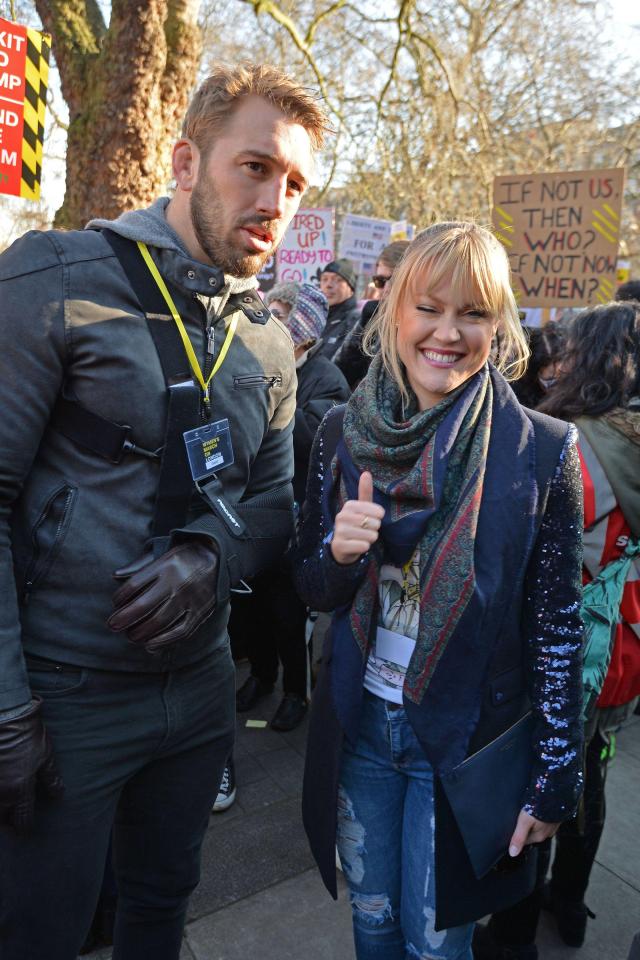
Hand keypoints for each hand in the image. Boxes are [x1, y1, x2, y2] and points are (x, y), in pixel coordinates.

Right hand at [0, 697, 63, 832]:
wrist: (5, 717)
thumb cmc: (27, 736)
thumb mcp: (46, 756)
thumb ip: (51, 779)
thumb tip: (59, 796)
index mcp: (20, 791)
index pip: (22, 820)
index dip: (25, 828)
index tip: (26, 830)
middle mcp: (1, 793)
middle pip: (2, 821)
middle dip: (8, 824)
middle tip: (13, 824)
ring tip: (5, 812)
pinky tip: (0, 796)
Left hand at [108, 541, 218, 652]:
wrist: (219, 558)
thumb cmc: (185, 557)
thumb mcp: (162, 553)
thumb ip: (139, 565)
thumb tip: (115, 575)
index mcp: (165, 566)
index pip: (134, 585)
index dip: (119, 597)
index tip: (115, 603)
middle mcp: (176, 582)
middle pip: (143, 606)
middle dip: (123, 619)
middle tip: (113, 625)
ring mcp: (189, 599)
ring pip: (159, 622)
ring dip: (140, 633)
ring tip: (131, 636)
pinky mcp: (200, 612)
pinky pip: (180, 631)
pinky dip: (163, 641)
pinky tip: (150, 645)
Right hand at [331, 471, 384, 564]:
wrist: (342, 547)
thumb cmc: (356, 525)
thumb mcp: (361, 508)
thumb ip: (364, 492)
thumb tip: (366, 473)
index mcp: (349, 505)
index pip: (378, 511)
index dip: (379, 518)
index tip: (371, 519)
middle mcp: (342, 516)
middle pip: (375, 524)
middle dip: (374, 530)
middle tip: (364, 530)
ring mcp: (339, 531)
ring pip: (371, 536)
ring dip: (370, 539)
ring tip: (361, 538)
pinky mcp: (340, 546)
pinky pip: (364, 546)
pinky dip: (364, 548)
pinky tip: (357, 546)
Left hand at [508, 808, 559, 856]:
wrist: (555, 793)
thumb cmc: (539, 806)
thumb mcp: (524, 821)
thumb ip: (518, 837)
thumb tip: (513, 853)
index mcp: (539, 836)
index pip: (525, 841)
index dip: (517, 835)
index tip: (512, 828)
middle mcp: (547, 833)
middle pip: (532, 834)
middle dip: (526, 828)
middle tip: (519, 818)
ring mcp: (553, 825)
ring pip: (540, 827)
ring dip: (534, 821)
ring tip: (527, 812)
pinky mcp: (556, 816)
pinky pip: (546, 819)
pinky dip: (540, 816)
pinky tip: (538, 809)